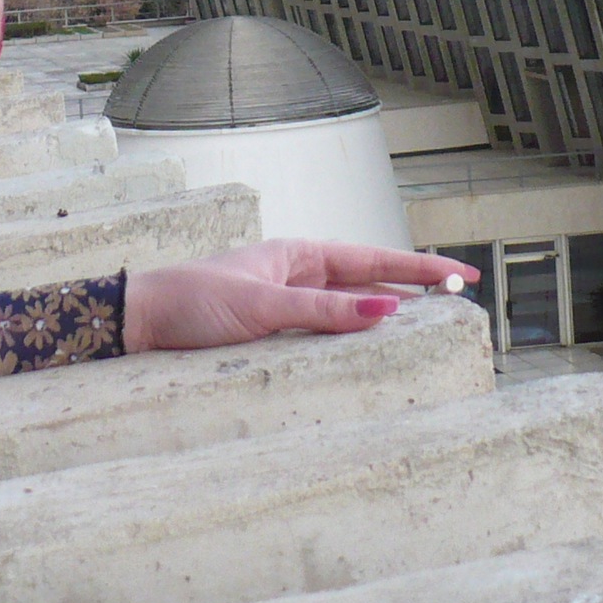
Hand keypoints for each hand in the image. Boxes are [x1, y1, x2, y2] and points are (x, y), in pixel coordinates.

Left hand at [121, 240, 482, 351]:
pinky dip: (355, 335)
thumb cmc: (190, 303)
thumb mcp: (262, 308)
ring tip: (434, 325)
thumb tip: (386, 310)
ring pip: (351, 306)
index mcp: (298, 255)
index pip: (373, 259)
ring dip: (389, 314)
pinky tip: (374, 347)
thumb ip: (323, 312)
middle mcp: (297, 274)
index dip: (420, 268)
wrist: (140, 321)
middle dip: (414, 288)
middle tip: (460, 301)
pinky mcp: (273, 329)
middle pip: (369, 280)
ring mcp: (287, 302)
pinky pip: (327, 329)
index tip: (461, 276)